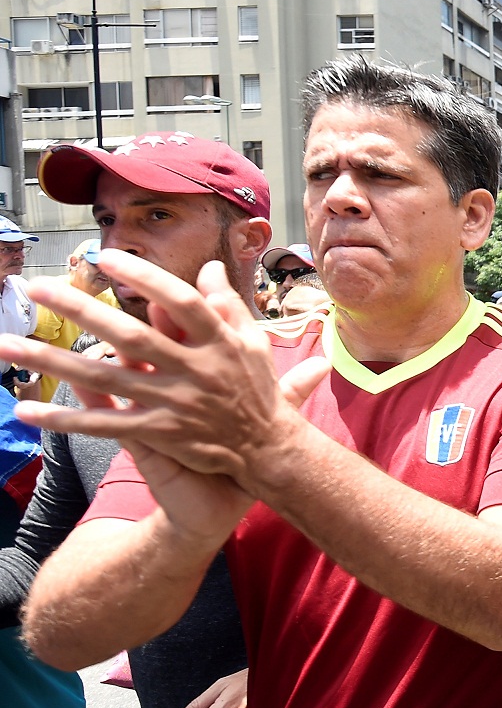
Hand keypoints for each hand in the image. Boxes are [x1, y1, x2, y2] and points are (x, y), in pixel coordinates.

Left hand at [1, 254, 327, 534]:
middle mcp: (194, 370)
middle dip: (82, 311)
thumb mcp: (254, 342)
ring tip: (8, 345)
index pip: (180, 302)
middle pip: (131, 337)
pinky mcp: (160, 433)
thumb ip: (228, 304)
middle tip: (38, 288)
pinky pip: (105, 425)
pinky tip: (26, 409)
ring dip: (54, 363)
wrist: (269, 450)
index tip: (105, 257)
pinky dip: (65, 419)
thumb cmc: (259, 391)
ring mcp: (174, 403)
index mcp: (220, 342)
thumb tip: (210, 266)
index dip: (144, 278)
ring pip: (105, 379)